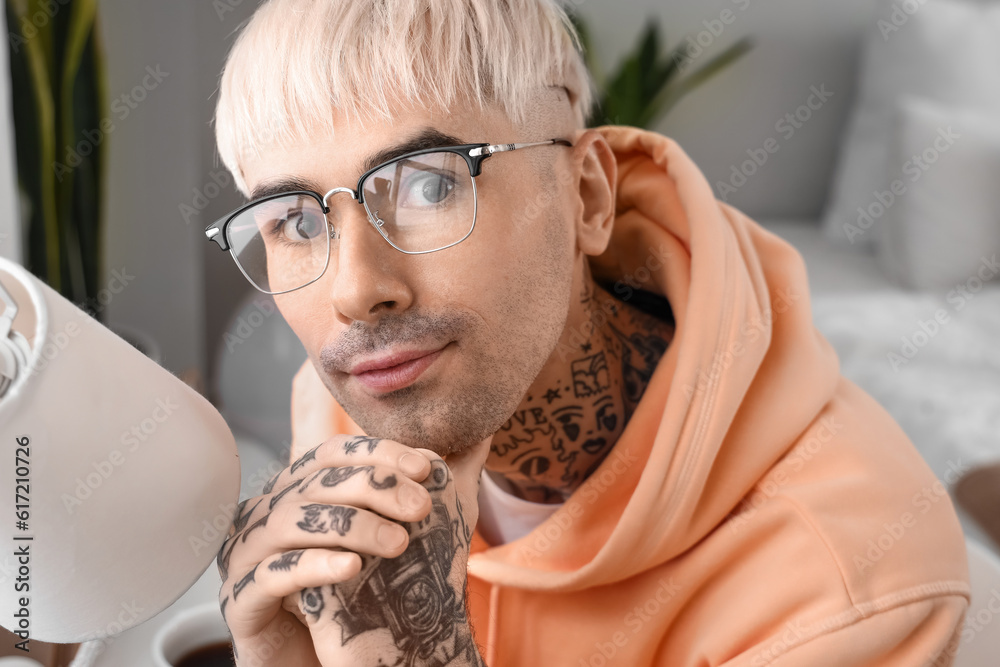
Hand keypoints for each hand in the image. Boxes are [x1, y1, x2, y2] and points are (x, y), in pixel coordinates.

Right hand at [217, 433, 490, 666]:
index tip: (428, 468)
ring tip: (398, 542)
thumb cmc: (357, 594)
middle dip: (374, 486)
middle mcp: (269, 511)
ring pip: (292, 519)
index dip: (380, 453)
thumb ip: (430, 489)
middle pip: (317, 480)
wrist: (316, 661)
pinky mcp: (242, 596)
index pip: (336, 452)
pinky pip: (273, 573)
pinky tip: (353, 568)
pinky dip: (314, 564)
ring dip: (350, 525)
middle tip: (421, 506)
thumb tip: (476, 443)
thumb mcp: (396, 535)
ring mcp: (249, 552)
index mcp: (301, 489)